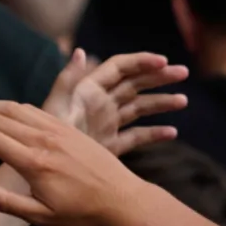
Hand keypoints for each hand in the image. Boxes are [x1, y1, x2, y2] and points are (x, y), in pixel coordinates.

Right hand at [0, 99, 159, 225]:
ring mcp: (57, 131)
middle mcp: (44, 141)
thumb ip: (6, 203)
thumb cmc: (82, 214)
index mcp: (34, 163)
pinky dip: (11, 107)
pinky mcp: (68, 127)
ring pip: (15, 109)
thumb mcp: (42, 217)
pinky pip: (34, 110)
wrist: (122, 200)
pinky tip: (2, 112)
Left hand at [37, 49, 186, 155]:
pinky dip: (153, 134)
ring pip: (138, 108)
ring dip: (160, 103)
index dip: (140, 61)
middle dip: (158, 77)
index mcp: (88, 92)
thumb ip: (68, 81)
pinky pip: (135, 137)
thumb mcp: (56, 108)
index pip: (118, 68)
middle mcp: (99, 105)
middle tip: (183, 72)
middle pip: (133, 84)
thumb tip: (79, 50)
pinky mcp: (110, 146)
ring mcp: (106, 125)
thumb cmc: (44, 140)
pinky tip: (172, 133)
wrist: (42, 174)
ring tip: (183, 100)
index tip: (163, 60)